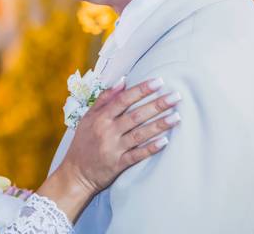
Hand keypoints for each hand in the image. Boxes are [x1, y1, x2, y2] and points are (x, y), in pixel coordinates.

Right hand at [60, 77, 181, 194]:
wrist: (76, 173)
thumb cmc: (83, 142)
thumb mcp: (88, 117)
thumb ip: (104, 98)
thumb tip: (122, 81)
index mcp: (100, 118)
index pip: (123, 100)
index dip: (141, 90)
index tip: (158, 82)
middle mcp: (107, 131)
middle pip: (135, 115)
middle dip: (157, 105)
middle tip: (176, 96)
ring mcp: (114, 148)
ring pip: (139, 134)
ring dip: (159, 125)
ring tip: (177, 117)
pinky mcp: (118, 164)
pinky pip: (137, 155)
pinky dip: (151, 148)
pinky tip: (165, 141)